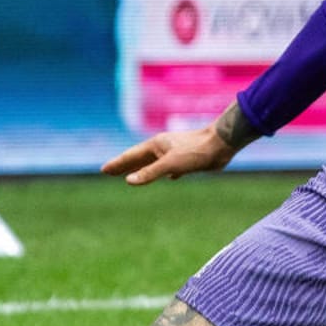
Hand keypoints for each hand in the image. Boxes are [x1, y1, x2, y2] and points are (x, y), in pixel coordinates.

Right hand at [101, 102, 259, 184]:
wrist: (221, 144)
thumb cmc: (195, 152)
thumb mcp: (170, 165)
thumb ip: (150, 173)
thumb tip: (129, 181)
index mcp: (156, 145)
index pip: (131, 156)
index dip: (117, 164)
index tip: (104, 170)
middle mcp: (163, 147)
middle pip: (139, 158)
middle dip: (124, 166)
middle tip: (109, 171)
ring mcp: (174, 152)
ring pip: (154, 162)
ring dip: (142, 169)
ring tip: (133, 174)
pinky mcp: (187, 160)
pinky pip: (170, 167)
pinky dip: (165, 172)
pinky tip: (170, 178)